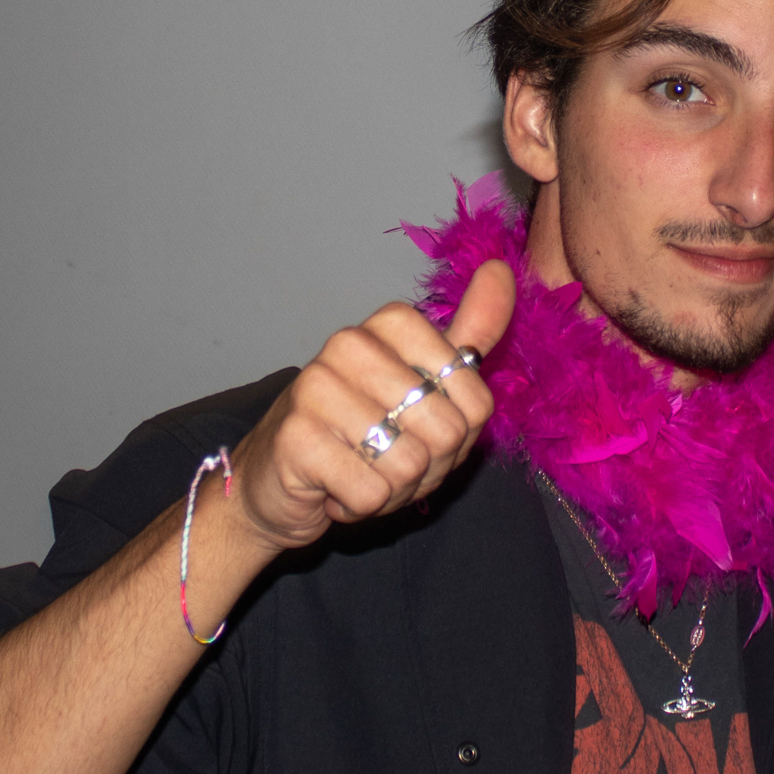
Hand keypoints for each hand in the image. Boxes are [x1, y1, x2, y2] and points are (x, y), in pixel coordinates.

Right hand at [228, 261, 515, 552]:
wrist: (273, 481)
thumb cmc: (358, 434)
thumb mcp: (425, 382)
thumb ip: (470, 332)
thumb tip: (500, 268)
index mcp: (391, 324)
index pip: (475, 398)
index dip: (459, 434)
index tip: (419, 431)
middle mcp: (350, 344)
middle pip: (447, 432)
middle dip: (428, 467)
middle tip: (387, 461)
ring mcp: (317, 388)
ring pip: (410, 463)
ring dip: (394, 488)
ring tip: (361, 472)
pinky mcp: (297, 437)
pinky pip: (371, 491)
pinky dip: (361, 505)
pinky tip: (334, 489)